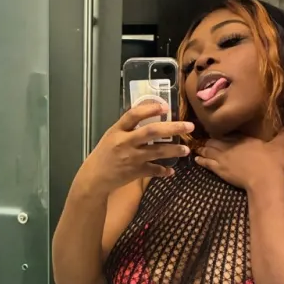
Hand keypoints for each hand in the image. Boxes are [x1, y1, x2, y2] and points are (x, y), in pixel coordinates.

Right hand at [78, 101, 193, 195]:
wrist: (95, 177)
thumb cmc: (104, 153)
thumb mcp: (112, 136)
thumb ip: (128, 127)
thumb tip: (149, 113)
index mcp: (117, 130)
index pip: (133, 115)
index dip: (149, 109)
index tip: (165, 107)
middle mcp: (125, 142)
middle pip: (151, 132)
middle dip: (172, 128)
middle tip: (189, 126)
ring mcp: (131, 158)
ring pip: (157, 151)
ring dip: (174, 150)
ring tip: (186, 149)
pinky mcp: (135, 172)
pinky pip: (153, 171)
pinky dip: (163, 171)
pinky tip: (171, 171)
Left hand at [195, 128, 283, 189]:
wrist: (264, 179)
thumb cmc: (272, 162)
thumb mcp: (280, 145)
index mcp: (243, 138)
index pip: (228, 133)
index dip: (221, 132)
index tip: (216, 130)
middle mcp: (230, 146)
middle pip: (214, 140)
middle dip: (208, 139)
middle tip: (202, 138)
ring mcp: (223, 158)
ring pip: (208, 150)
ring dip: (202, 148)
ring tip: (196, 146)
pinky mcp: (219, 169)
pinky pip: (206, 163)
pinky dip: (200, 160)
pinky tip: (196, 158)